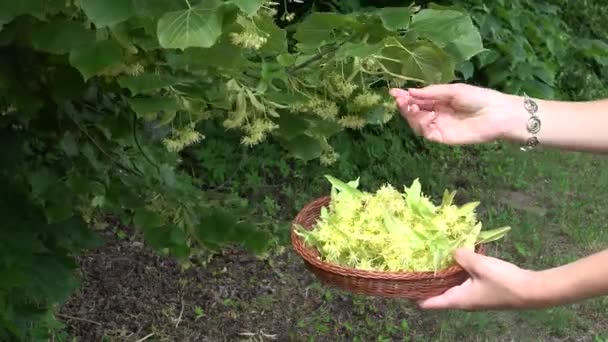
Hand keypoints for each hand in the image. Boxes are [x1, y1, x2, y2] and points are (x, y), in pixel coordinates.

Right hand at [389, 83, 519, 144]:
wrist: (497, 114)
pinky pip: (426, 133)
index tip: (393, 92)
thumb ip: (432, 92)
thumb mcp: (453, 90)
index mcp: (439, 101)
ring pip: (417, 124)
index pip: (417, 100)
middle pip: (414, 113)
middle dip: (405, 106)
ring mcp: (439, 127)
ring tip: (412, 107)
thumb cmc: (478, 98)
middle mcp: (436, 115)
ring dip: (411, 116)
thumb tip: (410, 91)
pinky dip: (423, 125)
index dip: (405, 97)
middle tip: (400, 100)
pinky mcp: (443, 138)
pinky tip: (428, 117)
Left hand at [417, 248, 539, 310]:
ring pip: (451, 285)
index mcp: (457, 299)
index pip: (429, 303)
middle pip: (438, 293)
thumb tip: (452, 251)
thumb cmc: (503, 281)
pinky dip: (456, 271)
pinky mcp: (482, 289)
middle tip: (414, 264)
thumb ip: (461, 256)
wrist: (532, 290)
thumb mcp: (479, 265)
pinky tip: (455, 257)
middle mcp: (462, 301)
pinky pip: (463, 280)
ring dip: (442, 274)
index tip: (401, 284)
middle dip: (427, 281)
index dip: (414, 295)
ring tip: (430, 258)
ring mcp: (473, 296)